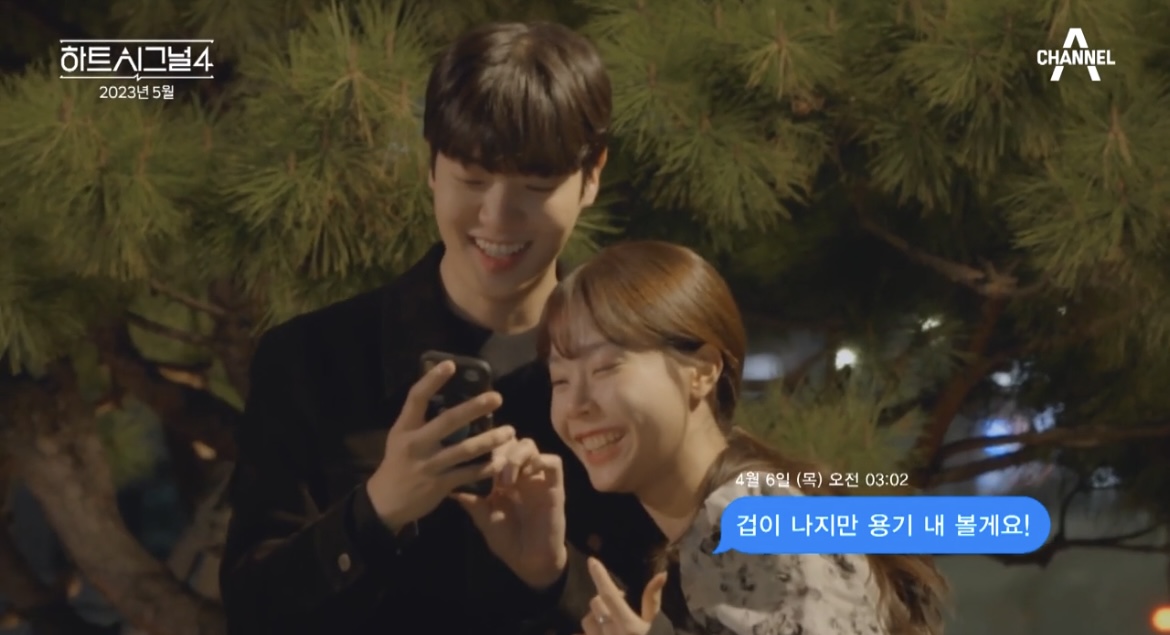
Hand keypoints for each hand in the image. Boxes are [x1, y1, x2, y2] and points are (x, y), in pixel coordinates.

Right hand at [366, 360, 514, 532]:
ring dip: (489, 439)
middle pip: (448, 421)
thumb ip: (420, 420)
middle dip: (474, 408)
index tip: (451, 364)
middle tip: (496, 397)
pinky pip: (467, 474)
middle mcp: (416, 444)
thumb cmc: (397, 463)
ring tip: (509, 431)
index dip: (432, 380)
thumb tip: (446, 396)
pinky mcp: (439, 485)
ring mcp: (428, 465)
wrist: (385, 502)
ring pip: (464, 450)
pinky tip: (500, 461)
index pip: (416, 398)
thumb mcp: (400, 437)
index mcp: (405, 428)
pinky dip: (485, 468)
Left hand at [453, 438, 566, 589]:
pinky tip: (526, 477)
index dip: (487, 445)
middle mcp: (520, 473)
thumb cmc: (508, 541)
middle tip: (492, 468)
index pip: (496, 448)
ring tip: (507, 479)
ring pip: (530, 445)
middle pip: (513, 440)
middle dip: (501, 447)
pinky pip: (553, 462)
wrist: (530, 561)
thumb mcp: (485, 521)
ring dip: (516, 456)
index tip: (475, 454)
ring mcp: (537, 478)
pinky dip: (539, 462)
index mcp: (502, 478)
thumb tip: (451, 490)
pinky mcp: (555, 486)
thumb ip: (472, 504)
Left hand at [578, 557, 666, 634]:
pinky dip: (587, 633)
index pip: (610, 595)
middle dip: (603, 599)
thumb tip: (661, 574)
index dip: (600, 576)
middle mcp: (612, 633)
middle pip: (596, 604)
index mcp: (629, 625)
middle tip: (616, 605)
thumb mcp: (655, 623)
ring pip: (586, 620)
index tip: (592, 560)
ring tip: (607, 621)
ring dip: (595, 616)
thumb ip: (653, 599)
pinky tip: (599, 632)